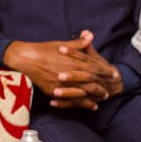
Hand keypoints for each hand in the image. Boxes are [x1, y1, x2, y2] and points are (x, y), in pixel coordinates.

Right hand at [3, 31, 122, 109]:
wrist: (26, 59)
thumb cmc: (44, 50)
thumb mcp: (62, 44)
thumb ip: (78, 43)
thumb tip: (90, 35)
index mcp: (74, 61)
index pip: (95, 67)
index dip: (106, 71)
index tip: (114, 73)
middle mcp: (71, 74)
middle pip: (92, 82)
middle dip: (102, 86)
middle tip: (111, 89)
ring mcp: (63, 85)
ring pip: (83, 93)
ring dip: (94, 96)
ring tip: (102, 98)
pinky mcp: (55, 91)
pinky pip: (71, 100)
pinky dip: (82, 103)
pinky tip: (89, 106)